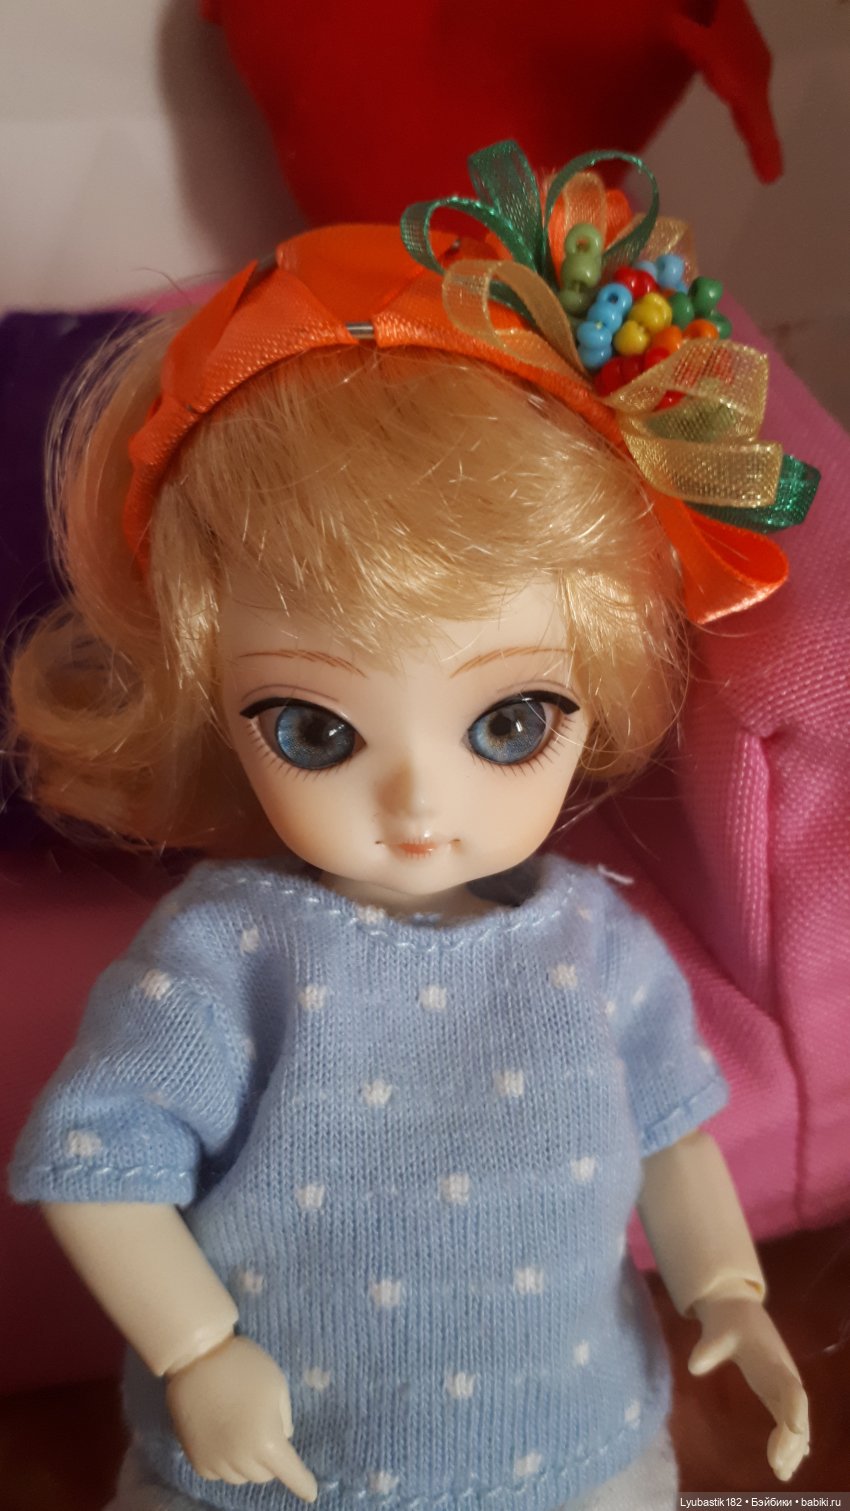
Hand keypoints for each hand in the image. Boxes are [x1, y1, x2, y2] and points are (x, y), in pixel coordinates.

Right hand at [166, 1334, 317, 1498]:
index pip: (291, 1473)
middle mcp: (241, 1459)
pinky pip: (219, 1473)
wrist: (196, 1359)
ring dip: (248, 1462)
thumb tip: (282, 1438)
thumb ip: (284, 1417)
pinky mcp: (197, 1460)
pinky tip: (223, 1439)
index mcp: (266, 1441)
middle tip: (265, 1431)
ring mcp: (216, 1462)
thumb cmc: (243, 1365)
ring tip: (242, 1432)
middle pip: (265, 1475)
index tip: (311, 1492)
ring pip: (241, 1477)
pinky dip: (226, 1463)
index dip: (303, 1484)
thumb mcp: (277, 1384)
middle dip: (271, 1460)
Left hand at [690, 1295, 808, 1482]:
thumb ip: (709, 1348)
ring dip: (793, 1447)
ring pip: (797, 1420)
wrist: (737, 1308)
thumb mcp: (717, 1330)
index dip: (794, 1409)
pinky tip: (788, 1461)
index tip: (793, 1430)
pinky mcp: (777, 1390)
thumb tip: (694, 1366)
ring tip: (782, 1473)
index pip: (791, 1389)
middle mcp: (785, 1376)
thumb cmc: (728, 1321)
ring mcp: (784, 1384)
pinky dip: (791, 1441)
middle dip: (791, 1441)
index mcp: (774, 1362)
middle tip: (778, 1468)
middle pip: (797, 1413)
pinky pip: (790, 1419)